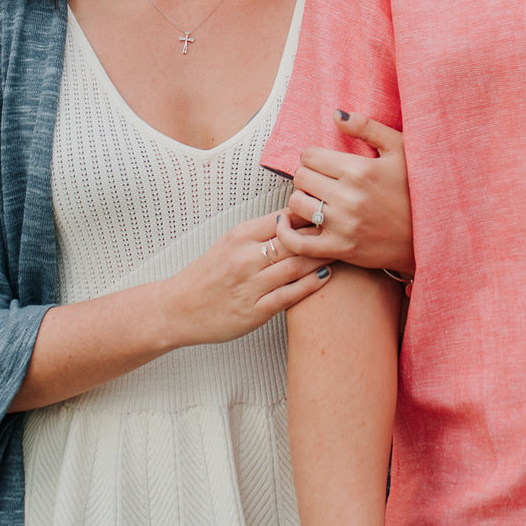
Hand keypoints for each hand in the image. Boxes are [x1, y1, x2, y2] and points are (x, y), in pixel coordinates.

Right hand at [158, 213, 331, 346]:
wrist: (178, 308)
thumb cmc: (208, 274)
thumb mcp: (229, 243)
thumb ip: (260, 231)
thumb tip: (295, 216)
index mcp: (239, 236)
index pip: (282, 218)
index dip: (309, 216)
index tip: (329, 214)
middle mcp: (245, 259)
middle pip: (293, 242)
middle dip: (322, 236)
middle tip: (346, 230)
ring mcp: (250, 286)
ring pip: (295, 267)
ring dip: (321, 258)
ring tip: (343, 251)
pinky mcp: (253, 311)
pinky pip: (289, 295)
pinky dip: (310, 285)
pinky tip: (326, 276)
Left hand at [277, 111, 412, 275]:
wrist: (430, 235)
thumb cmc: (415, 189)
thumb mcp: (400, 150)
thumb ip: (367, 127)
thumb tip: (336, 115)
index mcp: (360, 170)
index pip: (309, 155)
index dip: (314, 157)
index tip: (325, 163)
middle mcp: (348, 197)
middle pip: (301, 177)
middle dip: (308, 176)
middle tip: (322, 181)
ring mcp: (343, 225)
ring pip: (296, 204)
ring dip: (303, 199)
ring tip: (317, 200)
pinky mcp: (340, 248)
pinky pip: (297, 242)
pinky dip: (286, 232)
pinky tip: (289, 223)